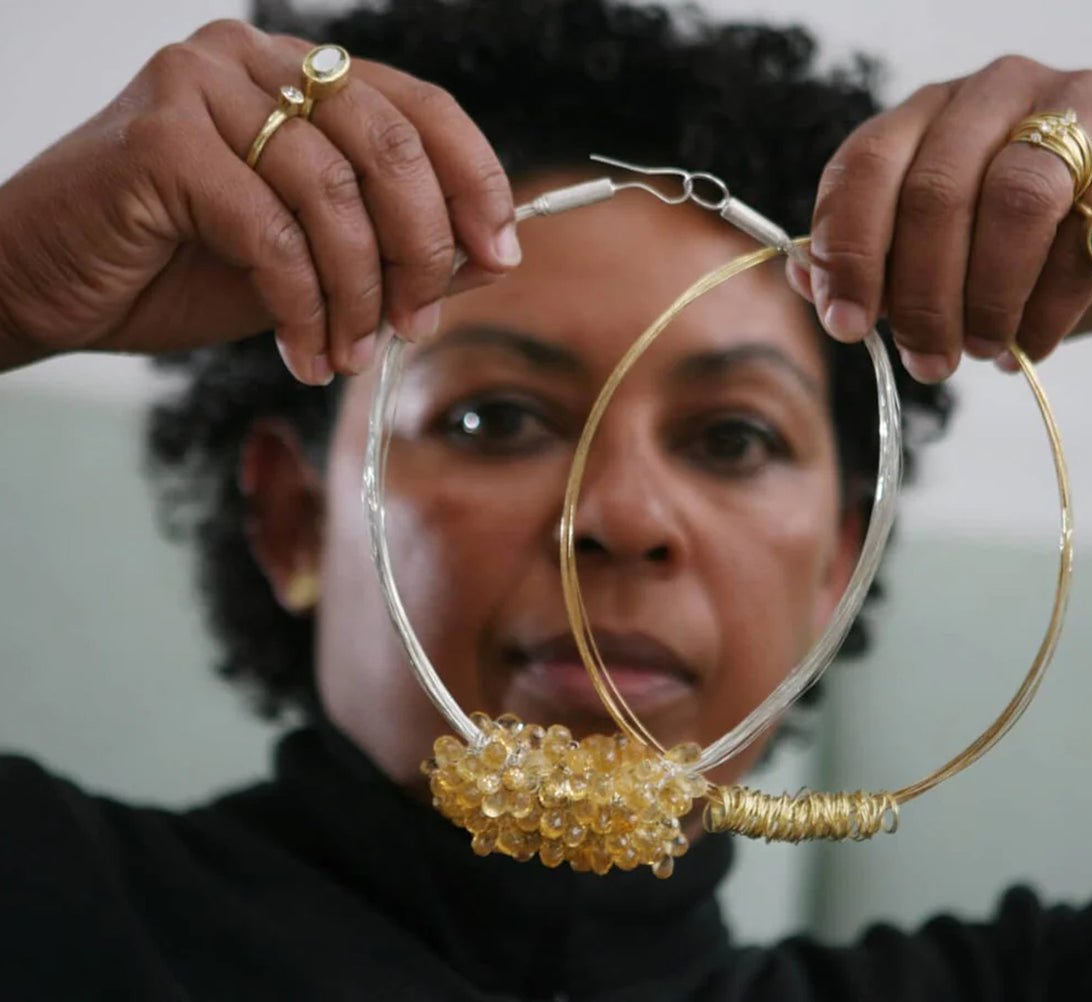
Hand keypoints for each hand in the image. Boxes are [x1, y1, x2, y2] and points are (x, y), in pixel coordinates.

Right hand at [0, 19, 519, 384]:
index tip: (503, 254)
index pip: (419, 109)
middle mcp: (254, 60)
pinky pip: (272, 230)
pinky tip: (304, 353)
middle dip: (422, 250)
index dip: (475, 181)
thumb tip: (493, 256)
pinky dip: (303, 306)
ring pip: (333, 193)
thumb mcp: (312, 262)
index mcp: (298, 76)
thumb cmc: (175, 269)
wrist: (45, 285)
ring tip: (350, 354)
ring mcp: (201, 85)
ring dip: (359, 294)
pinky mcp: (160, 136)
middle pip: (389, 145)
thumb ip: (393, 248)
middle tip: (419, 324)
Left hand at [796, 55, 1091, 383]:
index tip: (845, 325)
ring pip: (1011, 202)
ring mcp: (1073, 108)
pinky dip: (1050, 307)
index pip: (862, 167)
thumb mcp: (943, 267)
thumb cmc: (1032, 259)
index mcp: (927, 116)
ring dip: (989, 299)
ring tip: (985, 350)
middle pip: (933, 191)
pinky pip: (1087, 234)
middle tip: (927, 363)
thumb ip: (876, 267)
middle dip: (921, 296)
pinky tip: (1036, 342)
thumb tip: (807, 283)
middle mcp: (991, 94)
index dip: (847, 251)